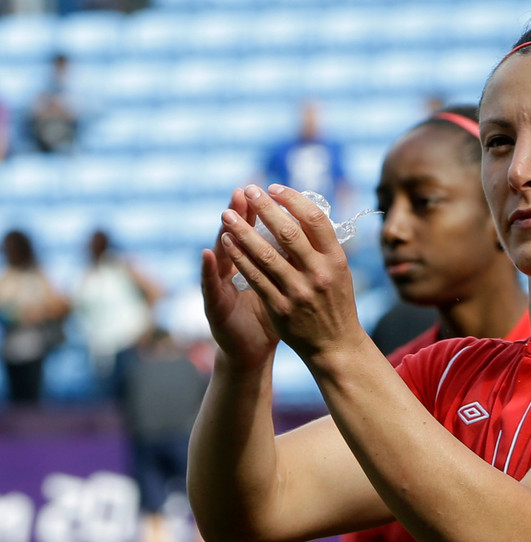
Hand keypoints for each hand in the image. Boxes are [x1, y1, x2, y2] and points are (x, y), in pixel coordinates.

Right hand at [199, 187, 279, 369]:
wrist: (251, 351)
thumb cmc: (271, 315)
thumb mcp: (282, 286)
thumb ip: (288, 262)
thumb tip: (312, 236)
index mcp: (254, 264)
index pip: (258, 232)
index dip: (262, 212)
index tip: (271, 189)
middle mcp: (233, 270)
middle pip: (237, 236)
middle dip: (243, 213)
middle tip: (245, 190)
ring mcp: (221, 286)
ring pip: (220, 254)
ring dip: (223, 232)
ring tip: (226, 212)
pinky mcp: (213, 305)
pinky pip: (209, 285)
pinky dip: (207, 269)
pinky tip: (207, 253)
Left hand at [216, 184, 362, 366]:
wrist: (336, 345)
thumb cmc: (336, 303)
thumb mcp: (339, 271)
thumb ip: (322, 246)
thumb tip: (300, 211)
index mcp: (336, 260)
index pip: (315, 220)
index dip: (293, 199)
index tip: (274, 188)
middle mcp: (318, 273)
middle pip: (289, 232)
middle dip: (265, 208)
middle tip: (249, 189)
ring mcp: (298, 291)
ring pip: (266, 254)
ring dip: (243, 231)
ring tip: (227, 214)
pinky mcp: (280, 307)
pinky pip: (255, 277)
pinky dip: (240, 257)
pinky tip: (228, 242)